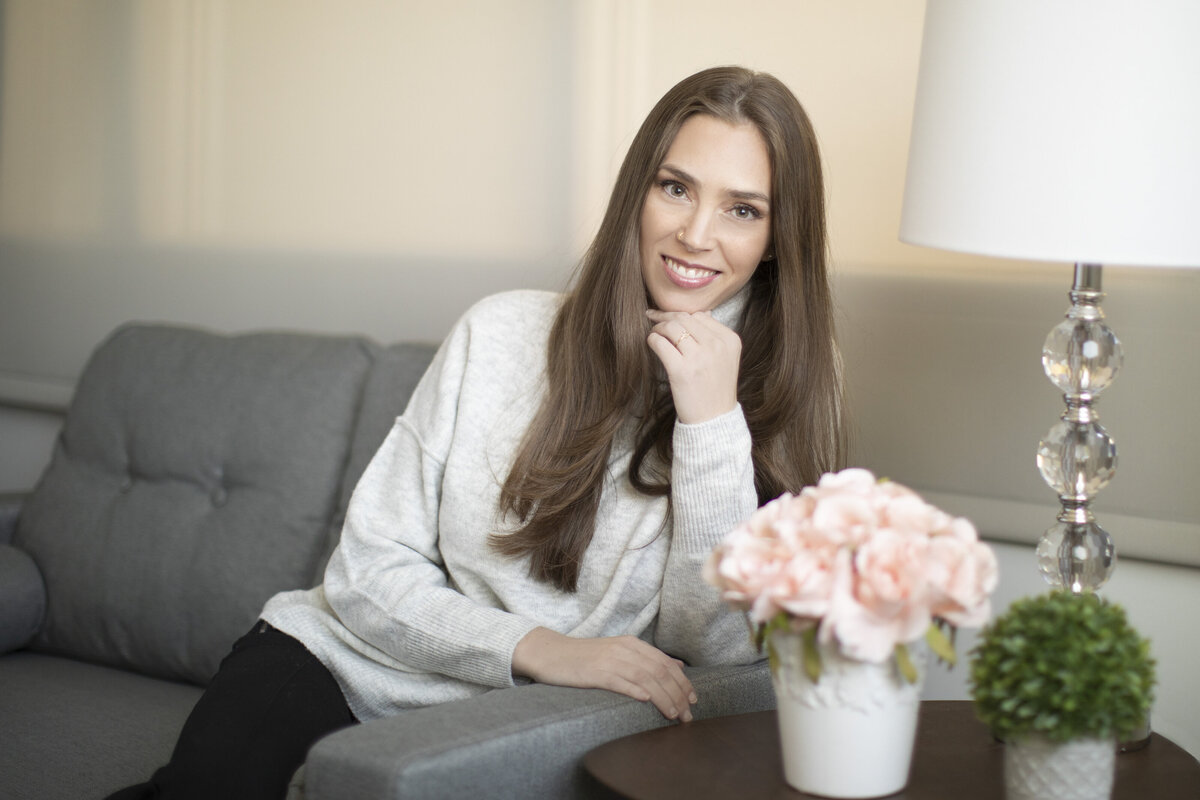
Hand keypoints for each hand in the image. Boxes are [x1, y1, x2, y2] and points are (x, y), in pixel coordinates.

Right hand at [512, 627, 696, 721]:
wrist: (550, 653)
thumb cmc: (585, 658)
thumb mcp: (619, 651)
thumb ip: (647, 658)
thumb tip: (678, 666)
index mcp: (631, 644)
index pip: (665, 663)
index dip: (683, 682)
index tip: (693, 700)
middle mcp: (624, 649)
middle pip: (660, 671)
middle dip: (678, 694)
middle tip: (687, 715)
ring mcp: (610, 660)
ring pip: (646, 678)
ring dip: (664, 698)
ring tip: (674, 715)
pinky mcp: (595, 673)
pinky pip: (620, 682)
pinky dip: (637, 691)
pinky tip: (647, 702)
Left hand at [645, 309, 740, 423]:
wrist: (714, 419)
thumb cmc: (716, 389)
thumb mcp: (726, 358)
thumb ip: (715, 335)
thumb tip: (702, 312)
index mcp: (730, 340)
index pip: (700, 315)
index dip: (682, 314)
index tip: (670, 316)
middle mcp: (716, 346)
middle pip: (685, 318)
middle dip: (666, 317)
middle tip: (654, 319)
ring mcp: (699, 358)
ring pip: (672, 327)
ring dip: (659, 328)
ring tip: (655, 333)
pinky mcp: (681, 370)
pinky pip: (661, 343)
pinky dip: (653, 340)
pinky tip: (652, 343)